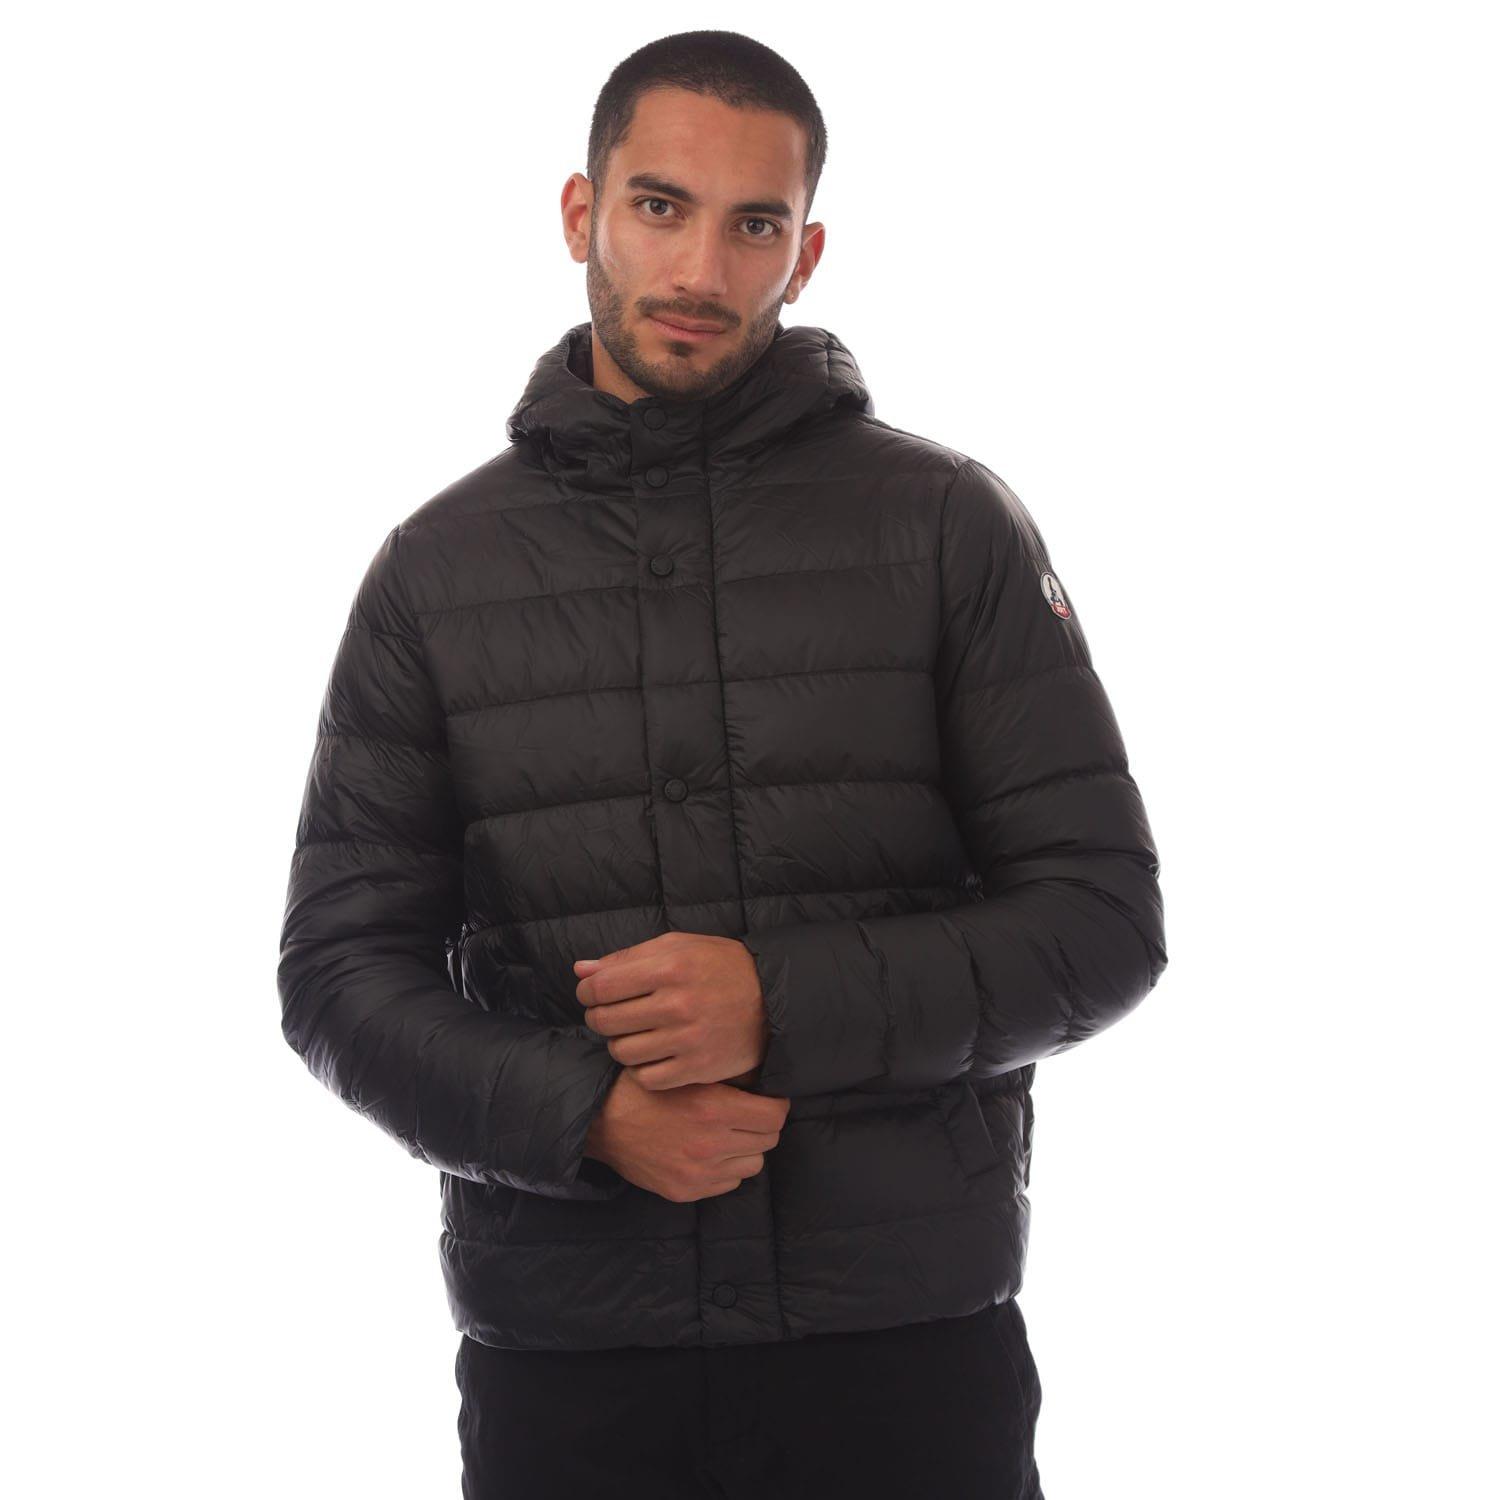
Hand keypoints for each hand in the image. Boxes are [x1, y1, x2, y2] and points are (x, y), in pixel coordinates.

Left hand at [573, 930, 769, 1090]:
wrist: (773, 999)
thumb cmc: (720, 967)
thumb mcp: (678, 947)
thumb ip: (627, 957)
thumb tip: (580, 970)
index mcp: (669, 969)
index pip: (601, 987)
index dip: (587, 992)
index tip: (593, 994)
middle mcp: (676, 1005)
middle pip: (605, 1021)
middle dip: (600, 1017)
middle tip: (612, 1014)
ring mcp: (687, 1040)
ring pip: (622, 1052)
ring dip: (620, 1043)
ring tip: (634, 1033)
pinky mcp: (697, 1069)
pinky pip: (647, 1078)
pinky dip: (642, 1069)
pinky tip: (651, 1054)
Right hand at [584, 1069, 789, 1202]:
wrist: (602, 1121)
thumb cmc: (645, 1089)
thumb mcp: (687, 1073)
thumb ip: (726, 1081)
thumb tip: (764, 1084)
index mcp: (714, 1108)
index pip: (775, 1116)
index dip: (775, 1106)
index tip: (768, 1101)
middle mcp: (710, 1144)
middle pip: (768, 1140)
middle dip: (762, 1126)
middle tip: (748, 1116)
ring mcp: (699, 1173)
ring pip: (753, 1165)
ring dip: (746, 1150)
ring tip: (728, 1136)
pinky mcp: (686, 1191)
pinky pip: (728, 1184)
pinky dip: (725, 1170)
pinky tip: (708, 1154)